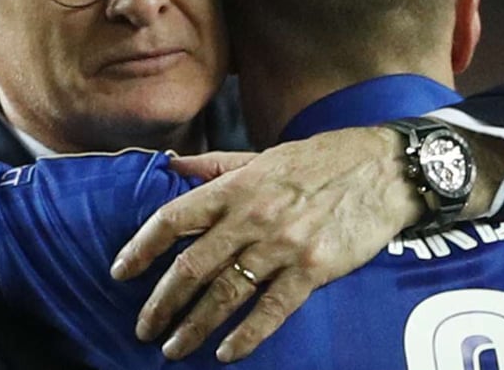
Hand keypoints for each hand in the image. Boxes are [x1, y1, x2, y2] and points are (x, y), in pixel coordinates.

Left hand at [110, 127, 425, 361]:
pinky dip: (246, 335)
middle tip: (143, 328)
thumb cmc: (320, 160)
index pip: (173, 219)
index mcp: (236, 187)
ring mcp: (283, 245)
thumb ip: (215, 165)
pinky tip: (226, 353)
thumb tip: (171, 163)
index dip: (141, 248)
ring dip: (194, 326)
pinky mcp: (313, 269)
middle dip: (162, 303)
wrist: (382, 169)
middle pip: (192, 267)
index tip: (121, 272)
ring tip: (173, 348)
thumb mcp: (262, 154)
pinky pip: (272, 310)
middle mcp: (252, 217)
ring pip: (226, 294)